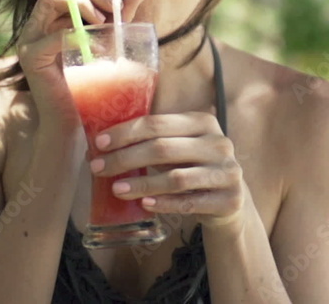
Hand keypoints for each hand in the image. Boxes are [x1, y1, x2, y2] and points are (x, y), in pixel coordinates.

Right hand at [15, 0, 149, 129]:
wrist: (79, 121)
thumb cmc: (95, 83)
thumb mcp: (112, 39)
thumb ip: (121, 14)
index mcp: (56, 17)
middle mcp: (39, 23)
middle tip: (115, 8)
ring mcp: (31, 38)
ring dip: (82, 5)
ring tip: (103, 25)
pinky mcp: (30, 57)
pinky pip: (54, 33)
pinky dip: (78, 35)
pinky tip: (96, 47)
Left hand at [88, 112, 245, 228]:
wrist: (230, 199)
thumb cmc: (193, 168)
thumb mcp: (181, 147)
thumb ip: (152, 141)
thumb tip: (100, 145)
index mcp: (203, 122)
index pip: (157, 123)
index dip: (126, 133)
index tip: (99, 143)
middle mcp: (219, 143)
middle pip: (163, 148)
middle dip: (126, 158)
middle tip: (98, 168)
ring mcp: (227, 171)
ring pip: (176, 177)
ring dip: (142, 184)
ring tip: (117, 189)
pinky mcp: (230, 199)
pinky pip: (190, 202)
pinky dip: (165, 204)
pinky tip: (145, 205)